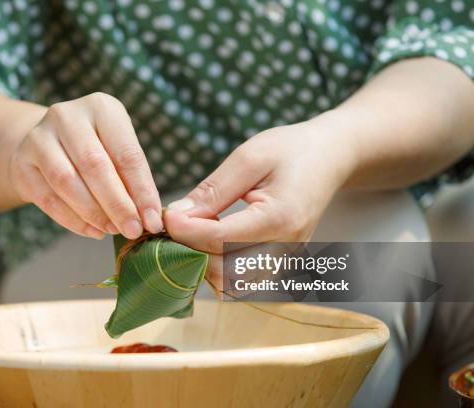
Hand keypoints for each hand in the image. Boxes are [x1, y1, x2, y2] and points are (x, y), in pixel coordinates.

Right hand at [8, 92, 162, 239]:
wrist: (47, 144)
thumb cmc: (96, 149)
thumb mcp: (119, 151)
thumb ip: (134, 180)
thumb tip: (149, 218)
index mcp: (101, 108)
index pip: (126, 154)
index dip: (142, 191)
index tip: (153, 221)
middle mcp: (67, 116)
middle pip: (95, 166)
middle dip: (118, 205)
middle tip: (133, 230)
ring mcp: (39, 137)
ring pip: (67, 182)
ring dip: (94, 213)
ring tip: (112, 230)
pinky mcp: (21, 162)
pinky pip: (48, 199)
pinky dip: (73, 221)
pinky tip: (92, 231)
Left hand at [164, 113, 354, 288]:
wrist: (330, 157)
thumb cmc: (291, 150)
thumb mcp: (248, 158)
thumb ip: (212, 191)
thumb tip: (175, 216)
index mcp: (280, 219)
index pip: (218, 240)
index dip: (184, 232)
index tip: (165, 217)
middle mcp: (286, 248)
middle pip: (222, 271)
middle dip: (190, 252)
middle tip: (172, 228)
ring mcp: (286, 259)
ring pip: (231, 284)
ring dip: (203, 264)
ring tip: (188, 234)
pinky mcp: (281, 262)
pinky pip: (242, 280)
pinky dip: (218, 268)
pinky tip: (207, 243)